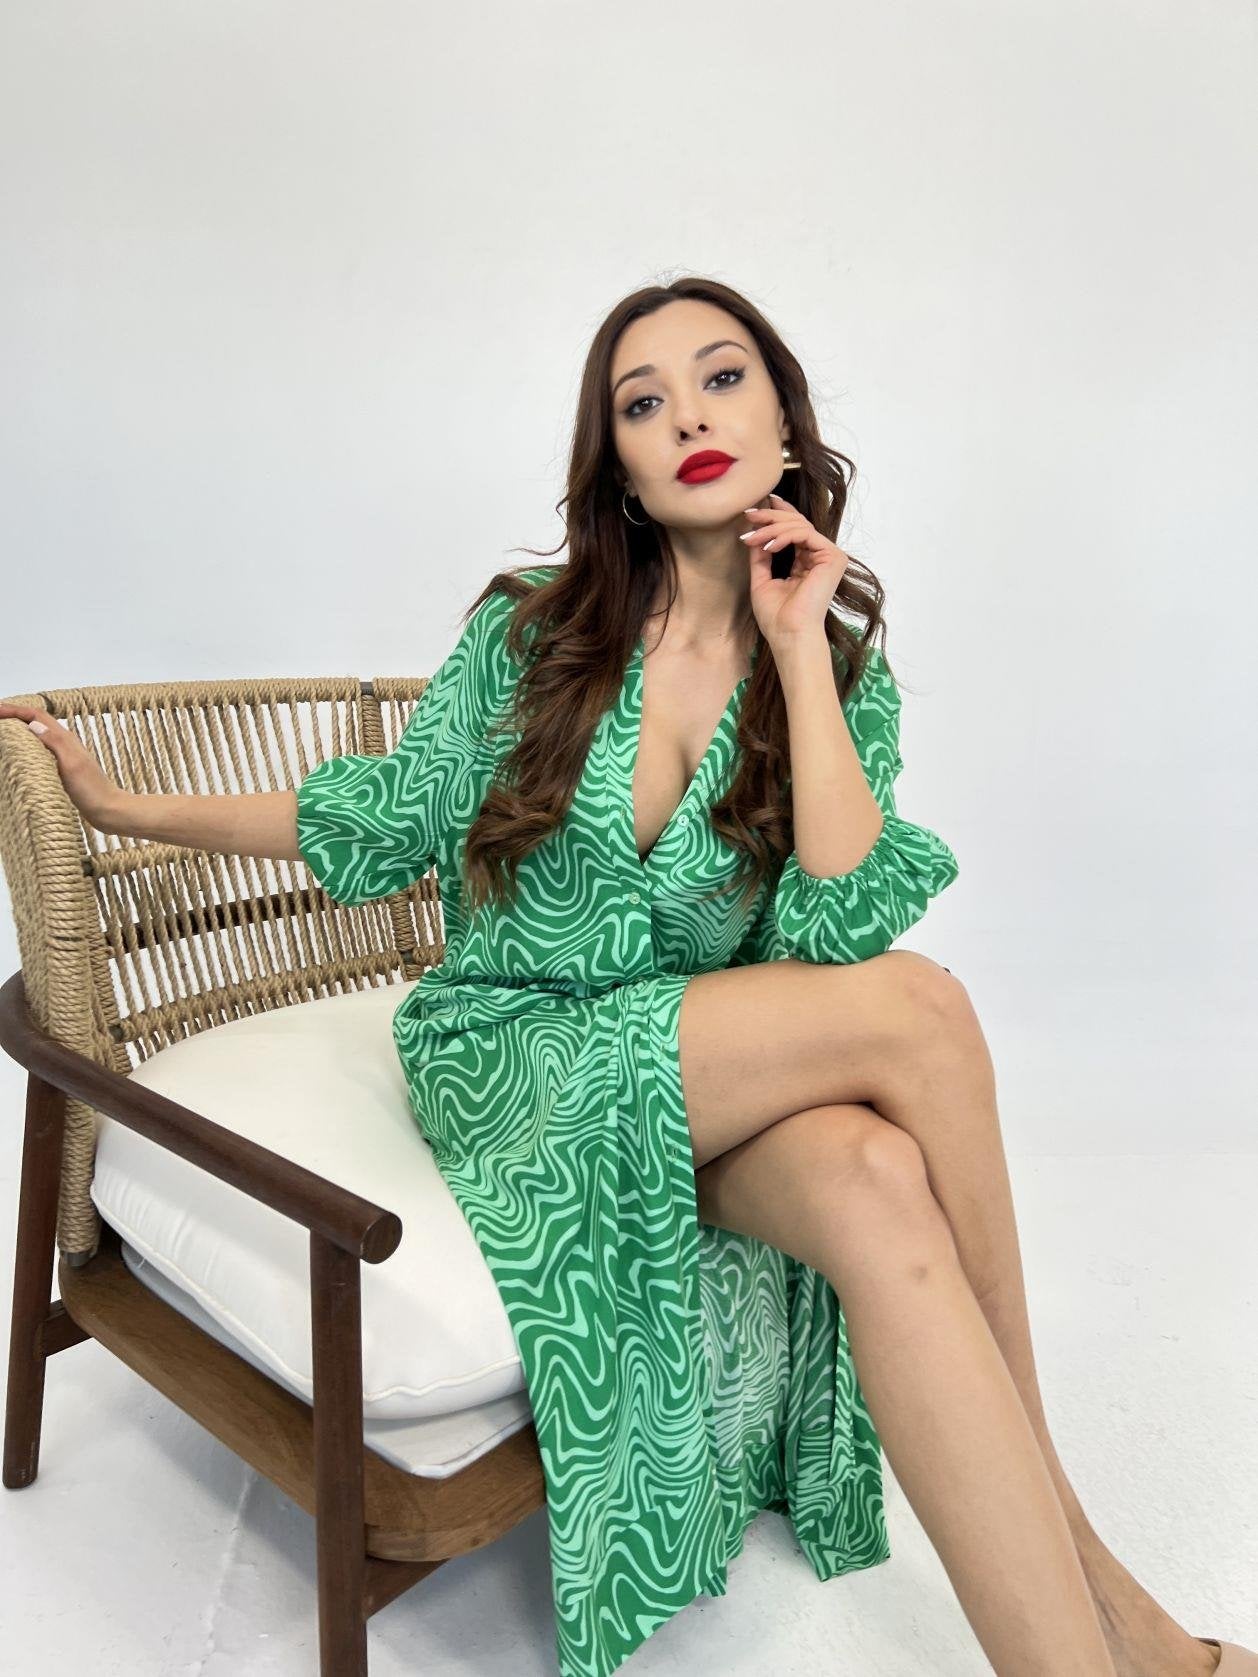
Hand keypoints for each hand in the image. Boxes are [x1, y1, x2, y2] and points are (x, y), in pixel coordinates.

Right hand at [0, 703, 127, 832]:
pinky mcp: (62, 769)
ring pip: (37, 735)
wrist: (108, 811)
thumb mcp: (72, 764)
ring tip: (2, 730)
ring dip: (19, 728)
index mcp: (65, 739)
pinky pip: (40, 750)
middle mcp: (64, 744)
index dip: (15, 710)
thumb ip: (55, 743)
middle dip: (14, 715)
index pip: (36, 715)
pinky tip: (19, 754)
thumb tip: (33, 724)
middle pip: (36, 720)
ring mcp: (63, 756)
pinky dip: (26, 746)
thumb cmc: (91, 790)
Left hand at [740, 491, 850, 649]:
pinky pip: (805, 534)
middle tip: (748, 515)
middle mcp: (821, 557)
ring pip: (799, 525)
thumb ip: (760, 555)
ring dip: (771, 528)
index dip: (777, 514)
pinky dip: (783, 536)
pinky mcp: (833, 557)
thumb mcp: (762, 579)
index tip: (754, 508)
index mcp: (808, 562)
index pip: (794, 529)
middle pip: (797, 523)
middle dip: (770, 517)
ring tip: (752, 538)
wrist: (789, 635)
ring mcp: (830, 556)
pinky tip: (767, 546)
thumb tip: (753, 531)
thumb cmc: (777, 617)